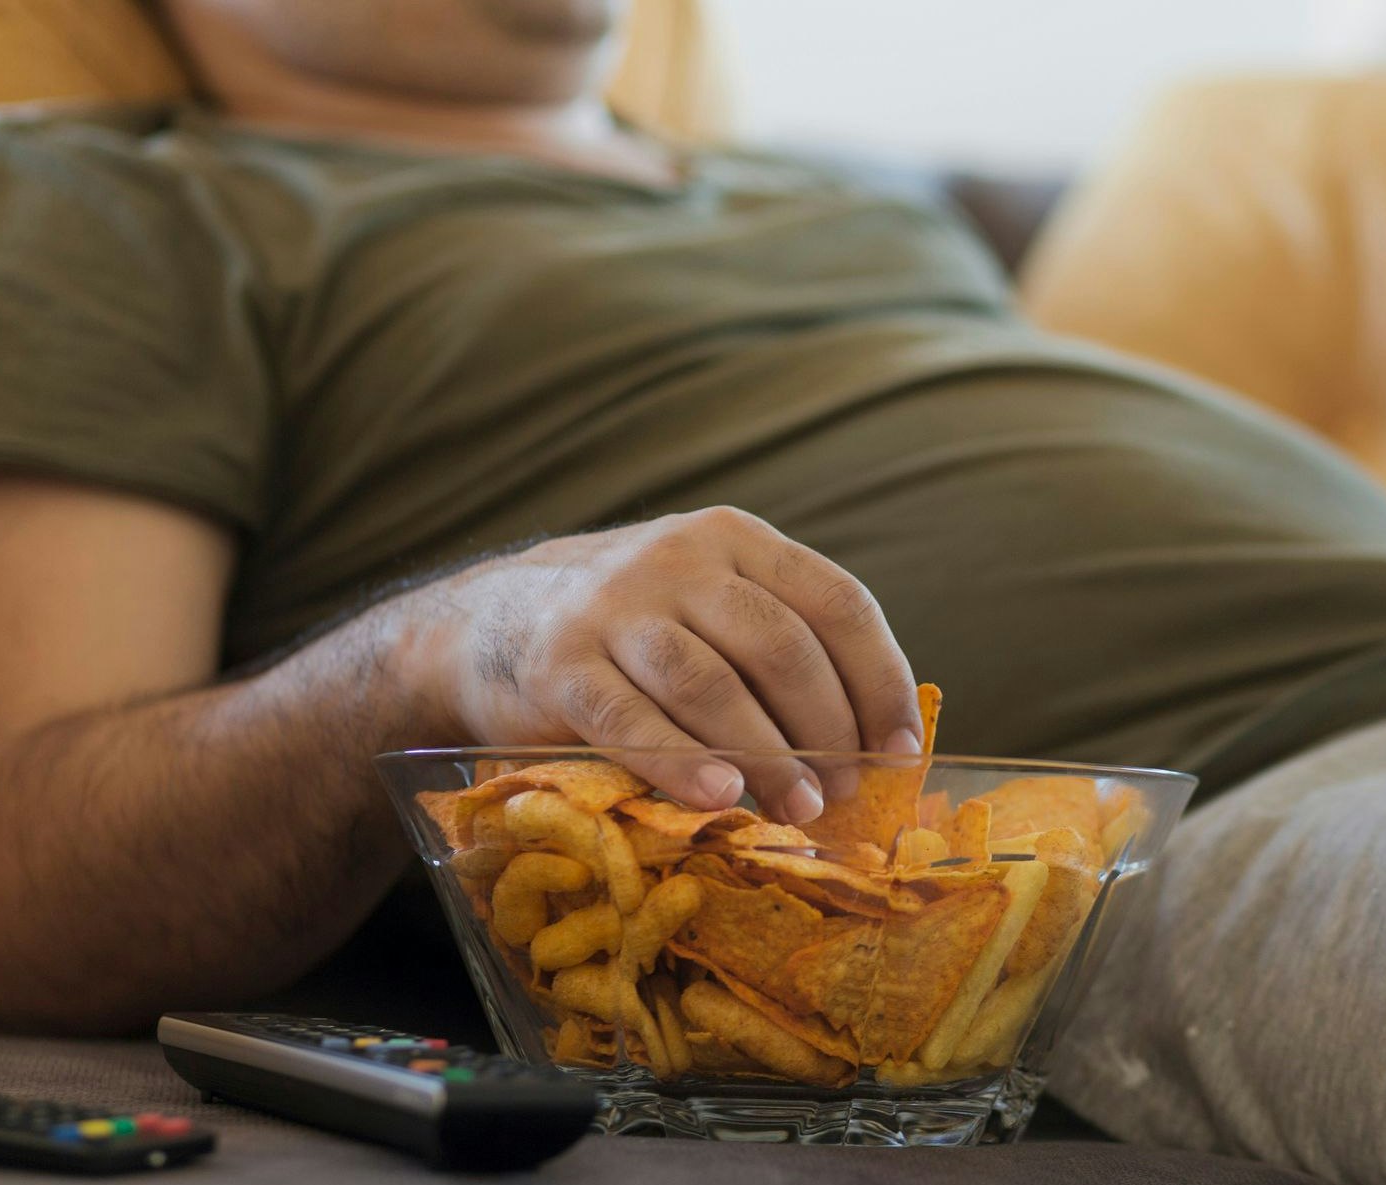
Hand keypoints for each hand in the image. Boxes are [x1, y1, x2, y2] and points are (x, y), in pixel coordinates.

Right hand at [410, 507, 922, 821]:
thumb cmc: (632, 632)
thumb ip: (779, 645)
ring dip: (768, 756)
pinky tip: (718, 797)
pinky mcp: (559, 662)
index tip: (900, 750)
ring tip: (799, 811)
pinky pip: (630, 717)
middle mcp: (680, 559)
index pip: (837, 603)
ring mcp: (614, 605)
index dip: (880, 680)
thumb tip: (875, 742)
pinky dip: (681, 761)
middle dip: (827, 730)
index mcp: (736, 539)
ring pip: (713, 683)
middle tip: (843, 796)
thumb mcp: (708, 605)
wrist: (486, 623)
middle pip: (782, 646)